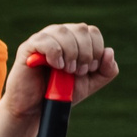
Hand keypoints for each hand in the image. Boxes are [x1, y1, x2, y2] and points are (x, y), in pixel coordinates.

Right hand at [2, 22, 119, 114]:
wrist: (36, 108)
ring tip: (66, 70)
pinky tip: (55, 66)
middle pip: (81, 29)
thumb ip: (107, 70)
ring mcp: (42, 39)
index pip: (92, 32)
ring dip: (71, 53)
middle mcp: (59, 35)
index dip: (96, 49)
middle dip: (85, 53)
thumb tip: (109, 51)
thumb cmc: (60, 93)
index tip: (90, 69)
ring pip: (63, 32)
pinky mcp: (27, 48)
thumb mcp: (91, 83)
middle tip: (78, 72)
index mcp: (74, 39)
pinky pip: (45, 41)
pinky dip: (55, 54)